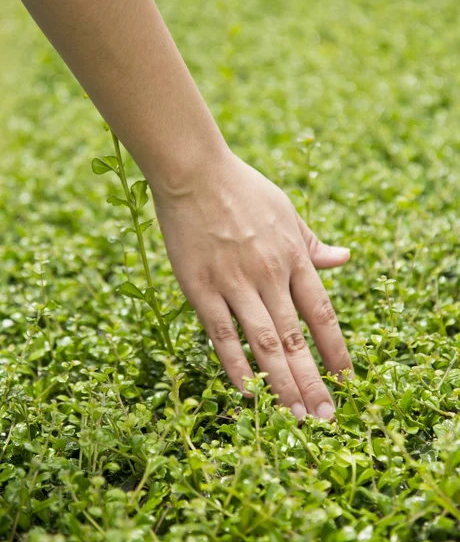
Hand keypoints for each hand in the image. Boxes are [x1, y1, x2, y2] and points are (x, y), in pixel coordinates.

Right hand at [153, 152, 352, 420]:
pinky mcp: (201, 288)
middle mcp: (269, 274)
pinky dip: (236, 366)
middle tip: (325, 417)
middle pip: (295, 337)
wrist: (195, 173)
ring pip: (263, 343)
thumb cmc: (242, 190)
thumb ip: (312, 242)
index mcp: (293, 256)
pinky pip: (221, 335)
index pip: (321, 312)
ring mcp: (234, 283)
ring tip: (295, 416)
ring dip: (282, 383)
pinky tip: (248, 392)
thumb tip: (344, 259)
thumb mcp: (287, 211)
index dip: (335, 349)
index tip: (346, 378)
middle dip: (313, 380)